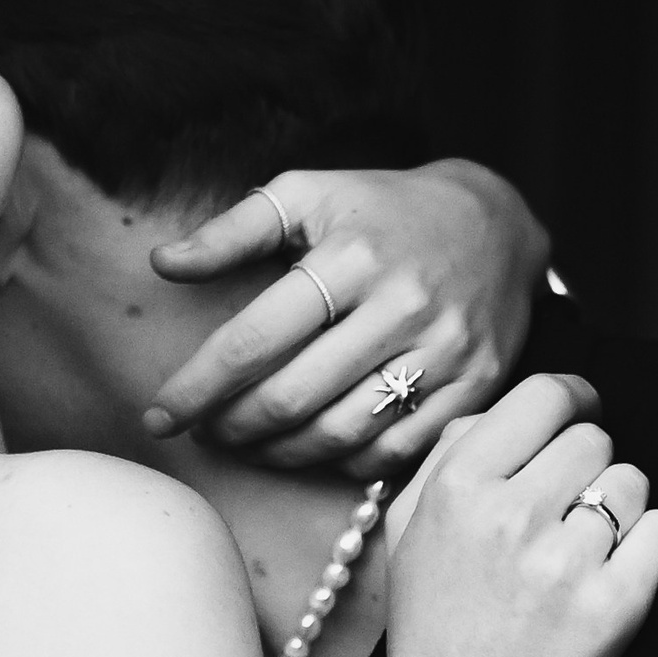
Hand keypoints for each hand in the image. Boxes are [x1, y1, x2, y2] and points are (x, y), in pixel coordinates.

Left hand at [144, 160, 548, 471]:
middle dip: (231, 426)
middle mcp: (402, 303)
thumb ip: (235, 229)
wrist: (499, 224)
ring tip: (246, 442)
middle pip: (290, 398)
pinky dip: (338, 461)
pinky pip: (387, 452)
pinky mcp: (473, 387)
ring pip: (336, 435)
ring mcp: (443, 351)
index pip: (254, 338)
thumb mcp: (312, 194)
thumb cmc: (384, 213)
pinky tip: (309, 448)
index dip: (197, 386)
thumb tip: (164, 264)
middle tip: (204, 431)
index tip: (158, 416)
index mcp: (354, 253)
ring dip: (276, 453)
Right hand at [382, 374, 657, 656]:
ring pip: (630, 482)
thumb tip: (503, 410)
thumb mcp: (407, 536)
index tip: (573, 423)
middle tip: (559, 518)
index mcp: (457, 490)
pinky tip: (610, 577)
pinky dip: (648, 548)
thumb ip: (447, 458)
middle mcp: (511, 518)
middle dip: (583, 471)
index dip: (569, 403)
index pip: (545, 396)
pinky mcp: (616, 603)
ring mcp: (567, 563)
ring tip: (578, 557)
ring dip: (615, 512)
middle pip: (592, 438)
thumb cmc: (434, 632)